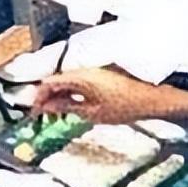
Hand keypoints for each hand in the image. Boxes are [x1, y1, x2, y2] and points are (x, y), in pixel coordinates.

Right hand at [33, 68, 174, 123]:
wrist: (152, 99)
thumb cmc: (127, 106)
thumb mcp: (92, 113)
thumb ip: (68, 108)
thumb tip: (49, 107)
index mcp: (81, 76)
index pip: (50, 81)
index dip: (38, 97)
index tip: (34, 112)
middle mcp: (86, 69)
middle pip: (57, 80)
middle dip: (47, 98)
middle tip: (42, 117)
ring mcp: (94, 71)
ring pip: (67, 81)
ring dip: (58, 97)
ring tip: (57, 117)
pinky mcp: (101, 75)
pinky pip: (78, 82)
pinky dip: (70, 94)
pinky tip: (72, 109)